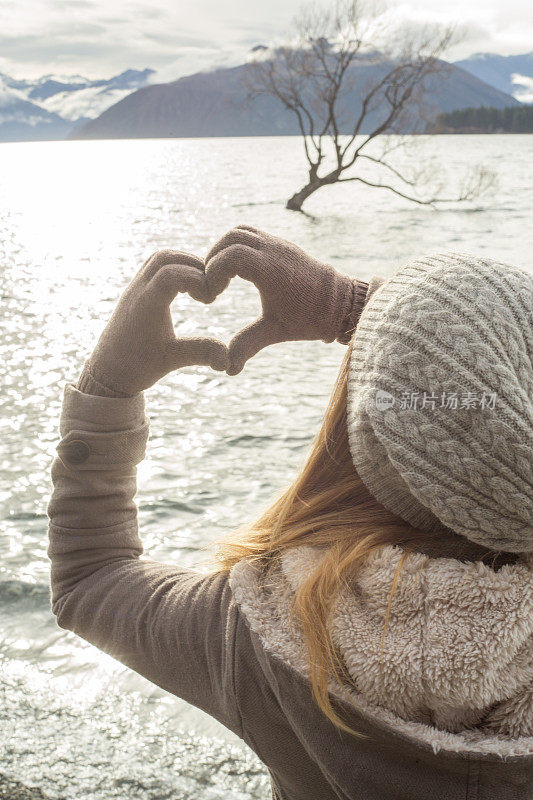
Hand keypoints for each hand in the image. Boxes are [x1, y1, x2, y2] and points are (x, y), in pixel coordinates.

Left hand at [79, 250, 228, 395]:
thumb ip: (201, 354)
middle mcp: (137, 291)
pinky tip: (187, 290)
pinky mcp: (135, 291)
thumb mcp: (173, 360)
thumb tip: (228, 360)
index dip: (197, 279)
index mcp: (146, 305)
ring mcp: (134, 288)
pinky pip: (154, 266)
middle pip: (166, 257)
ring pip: (159, 258)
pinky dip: (174, 269)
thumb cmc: (138, 368)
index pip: (172, 273)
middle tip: (208, 290)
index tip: (209, 300)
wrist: (107, 373)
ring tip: (199, 289)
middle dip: (194, 266)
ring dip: (184, 265)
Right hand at [203, 226, 367, 374]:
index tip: (214, 295)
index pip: (231, 255)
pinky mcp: (282, 245)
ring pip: (242, 232)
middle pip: (232, 237)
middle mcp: (274, 250)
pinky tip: (238, 273)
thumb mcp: (276, 331)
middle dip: (214, 258)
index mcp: (271, 269)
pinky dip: (239, 248)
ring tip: (222, 277)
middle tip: (213, 285)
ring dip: (225, 250)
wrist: (343, 303)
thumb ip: (248, 345)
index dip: (213, 272)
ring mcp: (279, 244)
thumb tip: (228, 370)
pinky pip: (253, 235)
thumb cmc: (311, 318)